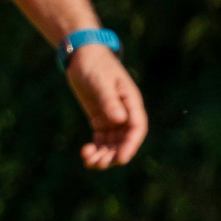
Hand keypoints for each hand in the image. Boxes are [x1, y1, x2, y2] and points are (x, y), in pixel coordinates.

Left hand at [64, 44, 146, 168]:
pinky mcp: (100, 119)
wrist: (83, 56)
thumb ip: (109, 100)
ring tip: (88, 161)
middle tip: (99, 163)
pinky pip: (101, 139)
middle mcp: (125, 113)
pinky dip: (95, 148)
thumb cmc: (95, 65)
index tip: (121, 159)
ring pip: (113, 143)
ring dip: (104, 155)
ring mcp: (113, 117)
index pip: (137, 128)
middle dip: (114, 154)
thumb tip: (120, 119)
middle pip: (125, 140)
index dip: (131, 145)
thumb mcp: (100, 81)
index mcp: (131, 102)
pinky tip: (86, 152)